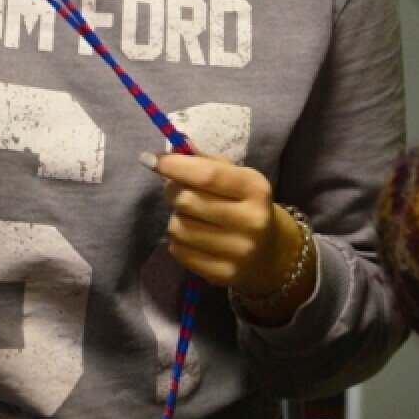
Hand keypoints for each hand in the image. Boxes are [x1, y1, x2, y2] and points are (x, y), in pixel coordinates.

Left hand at [142, 150, 303, 297]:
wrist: (270, 253)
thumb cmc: (244, 204)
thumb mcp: (235, 176)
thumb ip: (204, 160)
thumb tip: (175, 143)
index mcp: (255, 188)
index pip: (207, 174)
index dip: (174, 165)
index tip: (149, 159)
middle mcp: (251, 221)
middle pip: (187, 200)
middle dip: (171, 191)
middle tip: (175, 189)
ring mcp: (239, 251)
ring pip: (178, 227)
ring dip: (175, 217)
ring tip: (189, 215)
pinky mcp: (223, 274)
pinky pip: (178, 251)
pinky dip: (177, 240)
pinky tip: (192, 236)